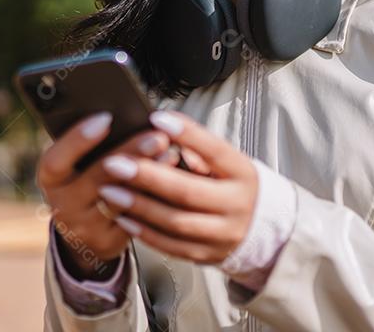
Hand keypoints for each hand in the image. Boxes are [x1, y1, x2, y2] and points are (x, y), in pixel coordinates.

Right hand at [36, 112, 181, 279]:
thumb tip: (128, 118)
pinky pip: (135, 218)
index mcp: (50, 179)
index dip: (78, 140)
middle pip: (97, 178)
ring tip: (171, 153)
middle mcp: (62, 204)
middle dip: (131, 153)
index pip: (56, 160)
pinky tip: (172, 178)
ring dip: (149, 174)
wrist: (85, 228)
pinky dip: (154, 196)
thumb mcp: (77, 164)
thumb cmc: (85, 181)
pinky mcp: (107, 242)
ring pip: (121, 199)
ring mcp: (84, 226)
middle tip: (157, 136)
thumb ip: (93, 146)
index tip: (106, 118)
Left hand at [96, 110, 257, 264]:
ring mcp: (223, 234)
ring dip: (138, 206)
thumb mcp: (227, 162)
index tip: (156, 118)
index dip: (186, 134)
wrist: (264, 228)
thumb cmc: (233, 183)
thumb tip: (164, 131)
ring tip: (110, 191)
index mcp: (242, 173)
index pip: (214, 150)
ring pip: (175, 222)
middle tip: (115, 163)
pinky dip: (145, 232)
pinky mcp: (207, 255)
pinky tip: (123, 217)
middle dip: (147, 176)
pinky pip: (172, 246)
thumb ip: (199, 148)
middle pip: (187, 192)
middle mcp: (236, 205)